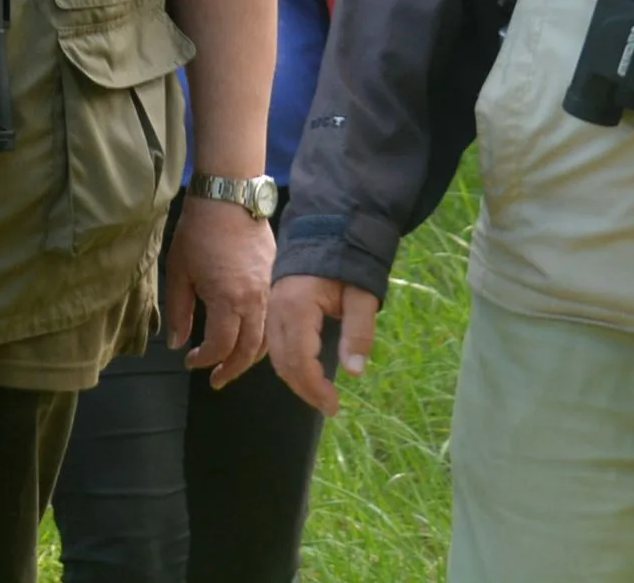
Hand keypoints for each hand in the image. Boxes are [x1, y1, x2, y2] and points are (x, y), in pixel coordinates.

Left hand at [164, 194, 275, 388]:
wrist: (231, 196)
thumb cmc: (199, 231)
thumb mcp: (179, 271)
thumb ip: (180, 311)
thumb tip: (178, 344)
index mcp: (228, 300)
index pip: (220, 346)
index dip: (204, 360)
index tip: (190, 361)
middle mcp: (255, 300)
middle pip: (249, 350)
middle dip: (231, 369)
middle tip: (215, 380)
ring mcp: (270, 290)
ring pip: (267, 337)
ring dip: (250, 357)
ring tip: (232, 365)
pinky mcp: (276, 279)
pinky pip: (274, 318)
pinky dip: (263, 336)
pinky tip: (249, 338)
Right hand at [268, 274, 381, 417]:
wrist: (325, 227)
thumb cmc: (347, 260)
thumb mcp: (362, 293)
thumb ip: (359, 331)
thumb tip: (354, 373)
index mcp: (297, 306)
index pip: (299, 359)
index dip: (314, 388)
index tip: (335, 406)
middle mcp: (276, 310)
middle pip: (283, 362)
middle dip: (304, 389)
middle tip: (329, 406)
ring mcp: (271, 307)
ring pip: (275, 355)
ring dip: (295, 379)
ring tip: (320, 395)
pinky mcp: (273, 306)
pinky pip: (275, 343)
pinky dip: (288, 363)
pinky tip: (306, 372)